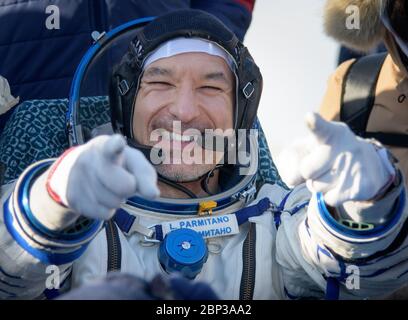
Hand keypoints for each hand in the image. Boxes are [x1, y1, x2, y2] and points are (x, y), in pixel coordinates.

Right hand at [46, 134, 159, 219]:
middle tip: (125, 181)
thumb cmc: (115, 165)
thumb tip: (154, 194)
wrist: (73, 169)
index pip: (111, 146)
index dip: (116, 146)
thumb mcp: (131, 162)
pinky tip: (99, 197)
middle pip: (125, 186)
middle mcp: (91, 159)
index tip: (118, 143)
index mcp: (108, 146)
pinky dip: (107, 209)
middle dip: (130, 188)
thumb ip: (145, 175)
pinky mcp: (73, 198)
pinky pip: (105, 213)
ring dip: (117, 199)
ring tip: (108, 187)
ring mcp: (79, 178)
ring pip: (115, 202)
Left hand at [276, 113, 394, 206]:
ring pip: (316, 187)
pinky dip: (331, 195)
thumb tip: (291, 179)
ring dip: (320, 185)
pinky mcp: (360, 187)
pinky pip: (330, 199)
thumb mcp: (316, 145)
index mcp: (330, 134)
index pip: (321, 128)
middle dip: (309, 172)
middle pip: (307, 170)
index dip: (315, 124)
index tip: (310, 117)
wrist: (369, 165)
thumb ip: (298, 158)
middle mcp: (344, 147)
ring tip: (333, 174)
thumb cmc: (331, 153)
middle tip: (321, 166)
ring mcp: (353, 167)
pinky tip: (342, 185)